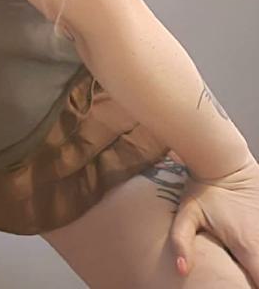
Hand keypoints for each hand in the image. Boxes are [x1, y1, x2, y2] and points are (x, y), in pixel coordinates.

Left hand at [169, 154, 258, 284]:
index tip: (243, 284)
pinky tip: (249, 244)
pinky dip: (258, 245)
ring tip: (244, 257)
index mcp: (248, 246)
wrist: (222, 156)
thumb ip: (181, 241)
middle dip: (255, 275)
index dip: (252, 286)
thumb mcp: (187, 214)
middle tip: (244, 273)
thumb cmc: (204, 187)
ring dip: (257, 257)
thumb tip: (181, 269)